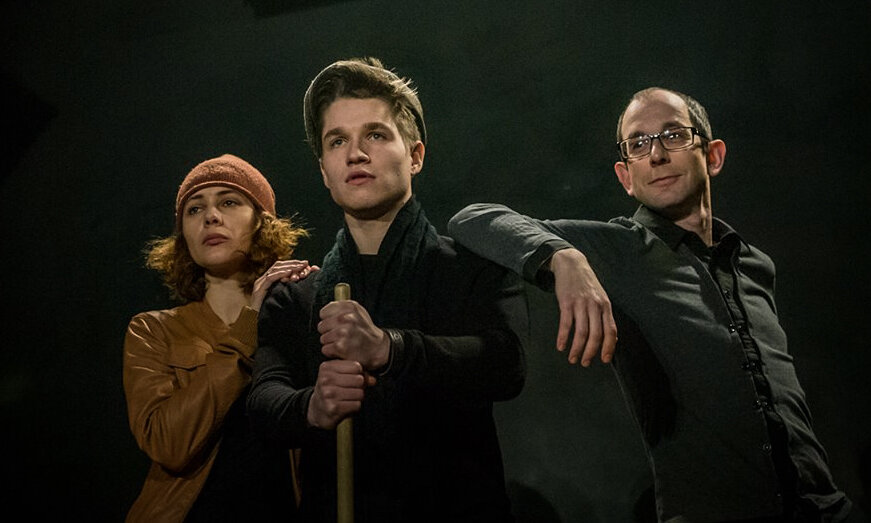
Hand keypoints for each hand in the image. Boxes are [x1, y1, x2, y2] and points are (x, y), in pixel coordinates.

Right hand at [250, 260, 318, 310]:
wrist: (257, 324)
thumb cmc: (271, 312)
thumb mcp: (281, 299)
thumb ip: (287, 290)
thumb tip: (300, 283)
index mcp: (267, 281)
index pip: (280, 267)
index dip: (292, 263)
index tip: (305, 263)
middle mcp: (262, 280)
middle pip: (278, 266)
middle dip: (293, 263)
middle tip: (305, 263)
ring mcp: (260, 284)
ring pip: (275, 270)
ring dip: (289, 267)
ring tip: (300, 266)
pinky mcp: (259, 290)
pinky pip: (270, 278)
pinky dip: (280, 274)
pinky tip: (289, 273)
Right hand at [307, 360, 372, 429]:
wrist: (317, 410)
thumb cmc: (330, 390)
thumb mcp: (338, 376)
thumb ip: (356, 373)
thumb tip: (372, 380)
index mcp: (327, 367)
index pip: (356, 366)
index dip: (360, 373)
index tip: (354, 378)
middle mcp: (326, 379)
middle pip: (359, 379)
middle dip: (360, 386)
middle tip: (352, 389)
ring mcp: (329, 394)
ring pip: (359, 393)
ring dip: (358, 397)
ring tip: (349, 398)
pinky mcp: (333, 408)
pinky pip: (357, 405)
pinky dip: (355, 406)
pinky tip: (346, 405)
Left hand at [318, 300, 389, 371]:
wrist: (377, 347)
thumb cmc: (364, 330)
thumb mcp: (357, 311)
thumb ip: (340, 308)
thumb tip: (324, 311)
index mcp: (349, 307)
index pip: (323, 313)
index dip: (329, 320)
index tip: (337, 324)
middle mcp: (346, 318)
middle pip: (321, 326)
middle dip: (329, 332)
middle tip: (341, 335)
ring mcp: (343, 332)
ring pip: (323, 338)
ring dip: (331, 343)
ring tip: (343, 342)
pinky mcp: (340, 347)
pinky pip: (326, 349)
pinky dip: (332, 352)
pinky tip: (342, 350)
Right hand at [549, 248, 616, 365]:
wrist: (571, 264)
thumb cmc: (586, 283)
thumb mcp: (601, 297)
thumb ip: (605, 316)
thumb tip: (612, 338)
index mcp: (605, 306)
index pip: (611, 330)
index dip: (609, 347)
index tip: (605, 359)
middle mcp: (595, 306)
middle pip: (595, 334)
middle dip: (591, 352)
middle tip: (585, 363)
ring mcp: (581, 304)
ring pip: (581, 332)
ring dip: (577, 349)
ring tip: (572, 358)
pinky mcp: (566, 302)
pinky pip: (566, 324)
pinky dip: (563, 337)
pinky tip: (560, 346)